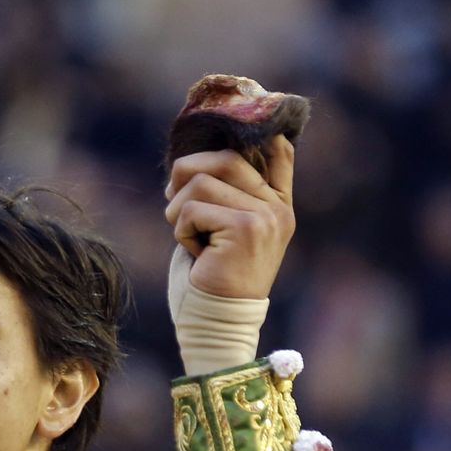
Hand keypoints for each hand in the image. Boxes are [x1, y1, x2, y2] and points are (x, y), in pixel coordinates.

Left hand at [163, 134, 295, 300]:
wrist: (217, 323)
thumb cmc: (210, 280)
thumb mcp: (220, 231)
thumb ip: (223, 195)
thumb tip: (190, 160)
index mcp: (277, 205)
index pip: (278, 151)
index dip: (256, 132)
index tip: (228, 127)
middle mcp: (277, 208)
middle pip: (224, 157)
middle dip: (185, 174)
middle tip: (172, 200)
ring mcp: (265, 217)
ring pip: (200, 182)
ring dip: (178, 211)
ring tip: (189, 238)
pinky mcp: (246, 228)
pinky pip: (192, 208)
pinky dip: (181, 231)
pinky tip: (195, 253)